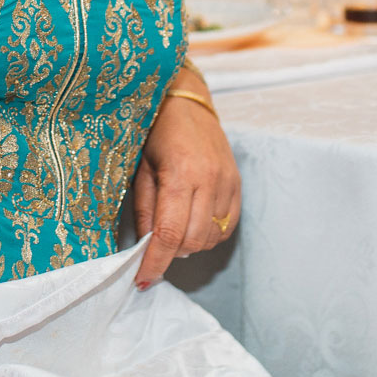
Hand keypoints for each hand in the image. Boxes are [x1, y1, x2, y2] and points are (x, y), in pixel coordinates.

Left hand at [130, 79, 239, 287]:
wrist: (184, 97)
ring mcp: (228, 181)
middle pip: (193, 240)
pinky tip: (192, 224)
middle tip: (153, 250)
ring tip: (172, 232)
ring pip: (212, 237)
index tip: (142, 279)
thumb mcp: (139, 166)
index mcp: (180, 173)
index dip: (155, 262)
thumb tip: (145, 246)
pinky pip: (228, 225)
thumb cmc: (153, 128)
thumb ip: (144, 208)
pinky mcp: (238, 182)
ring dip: (190, 244)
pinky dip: (209, 233)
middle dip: (170, 254)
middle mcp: (210, 179)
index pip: (169, 233)